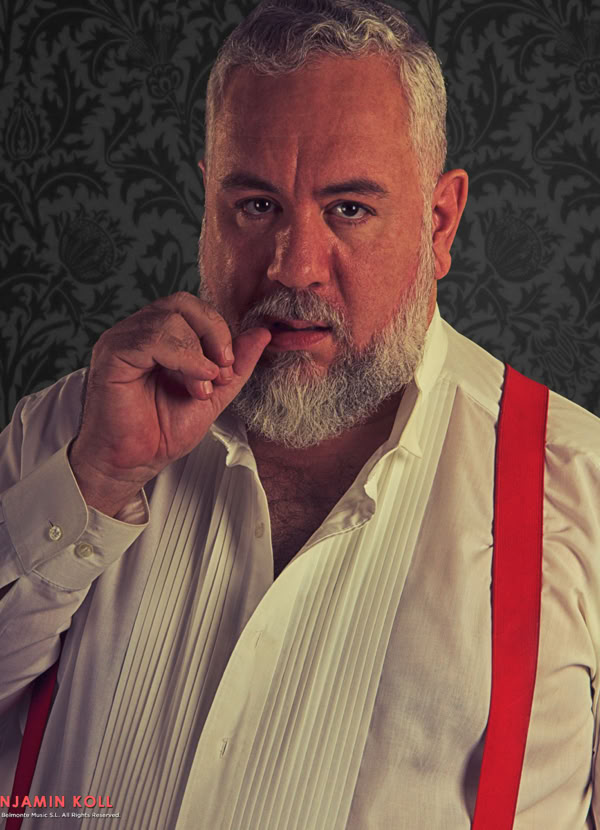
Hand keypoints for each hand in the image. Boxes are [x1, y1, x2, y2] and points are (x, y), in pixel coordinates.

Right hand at [69, 292, 270, 515]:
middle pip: (182, 303)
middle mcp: (137, 332)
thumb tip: (262, 334)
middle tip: (222, 368)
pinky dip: (184, 357)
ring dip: (198, 353)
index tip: (228, 368)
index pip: (193, 309)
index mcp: (158, 337)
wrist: (134, 463)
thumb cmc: (162, 432)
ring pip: (169, 318)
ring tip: (202, 387)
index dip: (218, 331)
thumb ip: (236, 365)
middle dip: (213, 332)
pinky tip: (194, 381)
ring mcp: (122, 340)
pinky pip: (152, 338)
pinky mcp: (112, 354)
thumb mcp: (213, 393)